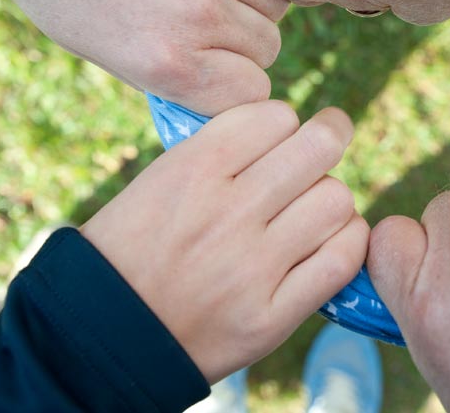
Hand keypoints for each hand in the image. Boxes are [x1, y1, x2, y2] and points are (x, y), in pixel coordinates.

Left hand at [0, 0, 288, 115]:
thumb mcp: (99, 45)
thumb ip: (167, 70)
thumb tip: (215, 80)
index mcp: (167, 62)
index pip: (250, 94)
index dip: (237, 81)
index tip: (221, 66)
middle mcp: (202, 17)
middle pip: (267, 47)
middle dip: (243, 37)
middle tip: (205, 14)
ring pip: (276, 1)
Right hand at [80, 101, 368, 382]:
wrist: (102, 334)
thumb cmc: (130, 248)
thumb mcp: (157, 180)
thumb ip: (217, 152)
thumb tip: (283, 128)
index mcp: (192, 168)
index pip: (276, 115)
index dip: (286, 121)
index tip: (283, 134)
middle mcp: (226, 212)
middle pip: (319, 148)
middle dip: (329, 137)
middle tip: (328, 140)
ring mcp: (251, 266)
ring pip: (336, 200)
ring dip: (332, 198)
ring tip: (316, 206)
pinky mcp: (269, 317)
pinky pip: (341, 260)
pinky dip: (347, 242)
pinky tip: (330, 240)